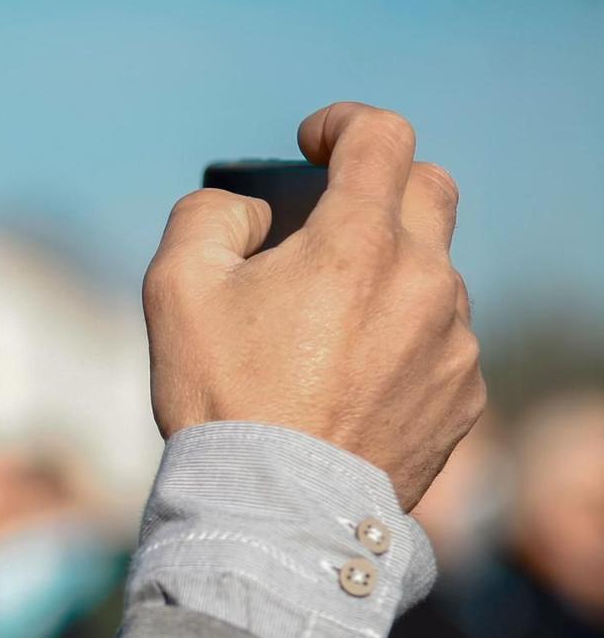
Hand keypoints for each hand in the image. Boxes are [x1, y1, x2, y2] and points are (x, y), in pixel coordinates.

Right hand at [143, 102, 486, 509]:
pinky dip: (400, 344)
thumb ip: (209, 216)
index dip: (342, 125)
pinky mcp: (463, 397)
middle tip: (330, 224)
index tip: (314, 143)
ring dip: (386, 279)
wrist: (275, 512)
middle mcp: (424, 279)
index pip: (380, 136)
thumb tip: (255, 211)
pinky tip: (347, 384)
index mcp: (359, 240)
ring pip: (432, 275)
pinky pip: (439, 345)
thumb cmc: (221, 397)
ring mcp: (453, 341)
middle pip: (429, 191)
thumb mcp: (174, 288)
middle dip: (380, 189)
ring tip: (323, 333)